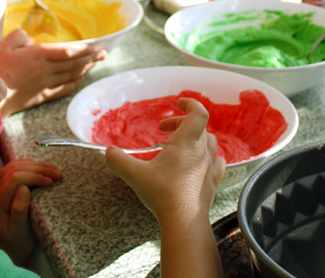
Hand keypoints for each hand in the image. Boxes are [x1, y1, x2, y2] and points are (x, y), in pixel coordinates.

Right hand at [0, 29, 105, 118]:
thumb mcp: (5, 46)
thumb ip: (19, 37)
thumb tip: (30, 37)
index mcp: (38, 55)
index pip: (67, 51)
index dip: (83, 49)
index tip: (95, 47)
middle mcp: (46, 69)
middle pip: (73, 63)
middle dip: (91, 58)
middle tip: (104, 54)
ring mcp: (46, 83)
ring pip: (71, 75)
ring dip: (85, 69)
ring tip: (96, 64)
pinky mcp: (43, 94)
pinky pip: (64, 88)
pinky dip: (75, 83)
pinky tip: (82, 79)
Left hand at [0, 158, 61, 264]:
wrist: (8, 248)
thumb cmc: (16, 242)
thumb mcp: (18, 231)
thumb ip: (19, 210)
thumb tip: (24, 188)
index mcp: (0, 201)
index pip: (15, 178)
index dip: (34, 176)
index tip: (50, 182)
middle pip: (16, 169)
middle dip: (39, 169)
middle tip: (58, 174)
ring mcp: (2, 189)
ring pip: (15, 166)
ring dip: (35, 165)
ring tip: (53, 168)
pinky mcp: (9, 188)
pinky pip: (14, 168)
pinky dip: (27, 164)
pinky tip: (37, 165)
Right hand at [106, 98, 225, 277]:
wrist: (183, 221)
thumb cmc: (161, 194)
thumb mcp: (135, 174)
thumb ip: (118, 160)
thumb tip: (107, 151)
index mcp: (186, 143)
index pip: (198, 113)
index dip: (190, 103)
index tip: (178, 102)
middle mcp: (201, 151)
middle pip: (198, 127)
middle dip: (180, 123)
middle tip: (163, 130)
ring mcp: (210, 166)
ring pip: (209, 142)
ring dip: (195, 138)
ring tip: (179, 144)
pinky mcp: (213, 181)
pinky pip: (217, 161)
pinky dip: (209, 156)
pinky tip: (201, 161)